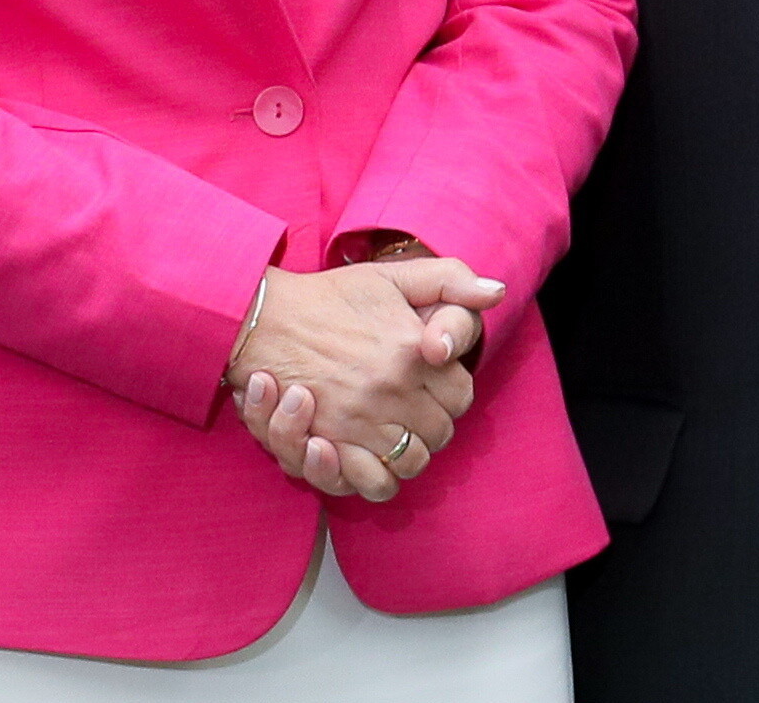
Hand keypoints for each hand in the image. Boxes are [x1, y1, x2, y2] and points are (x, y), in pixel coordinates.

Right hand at [226, 256, 503, 500]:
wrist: (262, 319)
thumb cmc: (329, 298)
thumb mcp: (393, 276)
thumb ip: (450, 280)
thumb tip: (496, 292)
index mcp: (413, 352)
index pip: (462, 395)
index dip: (452, 393)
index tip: (433, 384)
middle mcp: (390, 390)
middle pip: (441, 433)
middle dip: (432, 424)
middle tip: (412, 410)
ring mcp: (359, 421)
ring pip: (412, 462)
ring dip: (408, 453)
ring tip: (393, 433)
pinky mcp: (327, 444)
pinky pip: (373, 483)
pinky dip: (378, 477)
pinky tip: (370, 456)